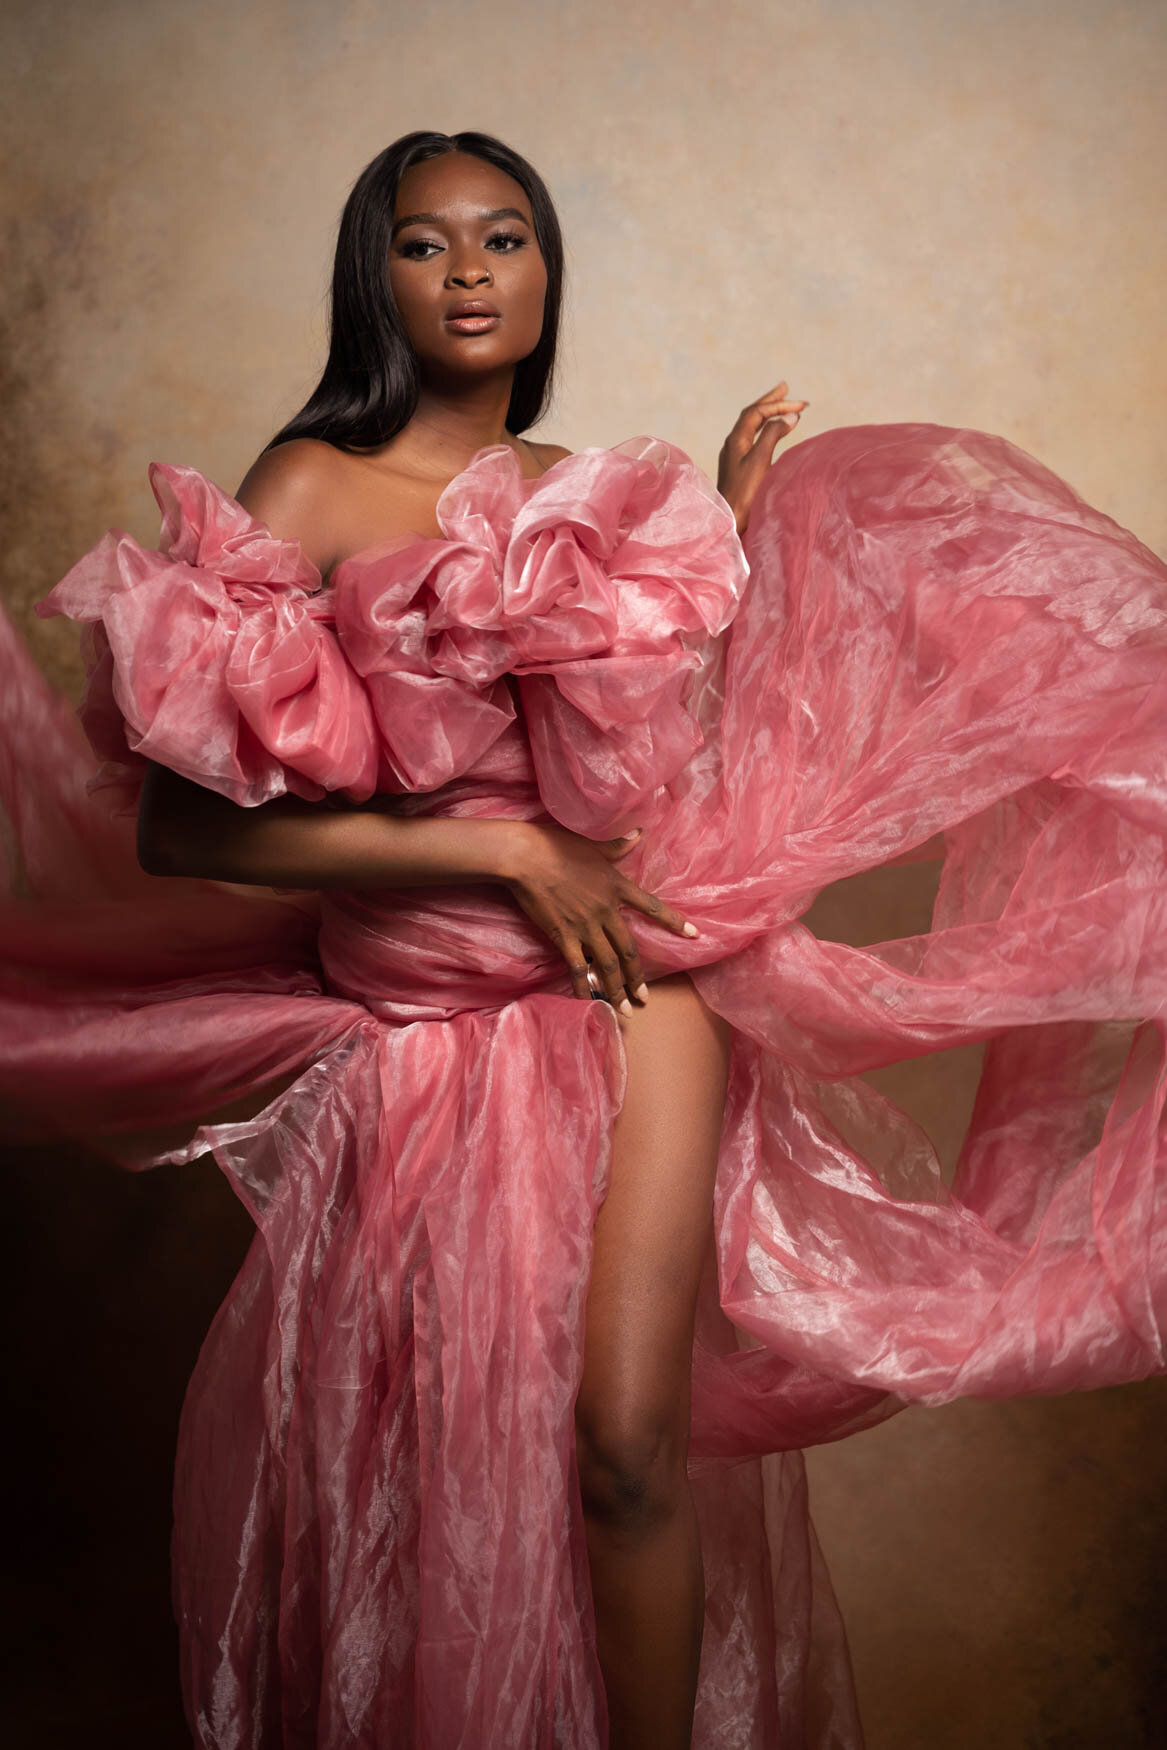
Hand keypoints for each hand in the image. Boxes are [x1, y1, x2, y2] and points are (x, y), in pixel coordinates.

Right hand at [499, 822, 697, 1011]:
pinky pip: (577, 968)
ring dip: (617, 989)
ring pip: (607, 964)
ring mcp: (585, 926)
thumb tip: (638, 833)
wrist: (525, 857)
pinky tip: (590, 1003)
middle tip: (645, 997)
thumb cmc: (556, 845)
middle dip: (638, 976)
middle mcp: (606, 911)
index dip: (674, 922)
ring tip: (625, 1010)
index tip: (694, 935)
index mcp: (616, 887)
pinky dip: (585, 987)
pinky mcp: (563, 936)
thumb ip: (618, 845)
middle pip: (628, 949)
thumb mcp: (593, 843)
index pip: (652, 908)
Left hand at [717, 381, 808, 535]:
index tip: (801, 407)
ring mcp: (735, 455)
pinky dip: (766, 429)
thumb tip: (790, 416)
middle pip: (752, 415)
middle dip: (770, 401)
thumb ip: (773, 435)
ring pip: (752, 426)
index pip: (757, 413)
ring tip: (782, 405)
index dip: (779, 405)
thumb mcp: (760, 461)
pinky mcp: (739, 467)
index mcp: (736, 439)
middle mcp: (733, 444)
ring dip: (768, 414)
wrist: (730, 521)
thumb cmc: (744, 493)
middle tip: (786, 388)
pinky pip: (753, 438)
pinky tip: (771, 432)